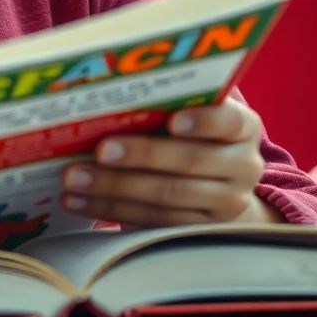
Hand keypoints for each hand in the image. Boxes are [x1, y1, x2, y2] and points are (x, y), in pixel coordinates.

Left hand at [59, 101, 284, 228]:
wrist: (221, 183)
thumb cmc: (193, 130)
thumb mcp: (193, 110)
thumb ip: (166, 100)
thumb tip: (106, 85)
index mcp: (243, 127)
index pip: (230, 121)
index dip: (203, 121)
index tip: (172, 121)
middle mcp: (242, 166)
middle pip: (189, 162)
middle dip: (141, 155)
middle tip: (100, 150)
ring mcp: (225, 204)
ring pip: (166, 196)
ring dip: (113, 187)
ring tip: (74, 178)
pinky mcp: (196, 231)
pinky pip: (150, 221)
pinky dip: (109, 208)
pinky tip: (77, 199)